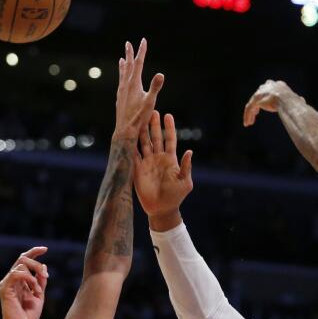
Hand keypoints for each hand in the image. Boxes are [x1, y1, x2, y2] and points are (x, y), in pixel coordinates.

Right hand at [0, 247, 47, 318]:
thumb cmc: (29, 314)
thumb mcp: (39, 295)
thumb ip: (41, 281)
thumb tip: (43, 266)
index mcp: (20, 280)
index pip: (24, 260)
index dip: (34, 252)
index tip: (45, 248)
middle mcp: (12, 279)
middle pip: (22, 259)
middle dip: (37, 264)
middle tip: (45, 276)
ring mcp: (8, 283)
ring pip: (21, 265)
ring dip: (35, 276)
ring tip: (38, 290)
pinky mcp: (5, 288)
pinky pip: (16, 274)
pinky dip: (29, 279)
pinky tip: (35, 289)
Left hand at [113, 39, 164, 142]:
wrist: (125, 130)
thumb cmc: (139, 117)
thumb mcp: (150, 102)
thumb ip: (155, 87)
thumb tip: (161, 74)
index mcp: (134, 83)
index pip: (138, 63)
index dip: (141, 51)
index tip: (143, 40)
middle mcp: (126, 85)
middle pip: (128, 65)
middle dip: (129, 54)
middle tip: (128, 43)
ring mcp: (121, 91)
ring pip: (122, 74)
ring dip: (123, 65)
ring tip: (122, 58)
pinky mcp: (120, 98)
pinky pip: (120, 82)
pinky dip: (121, 76)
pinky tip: (122, 80)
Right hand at [134, 111, 193, 228]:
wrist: (162, 209)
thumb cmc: (176, 196)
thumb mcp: (185, 182)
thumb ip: (186, 167)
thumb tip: (189, 152)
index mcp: (170, 159)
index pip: (170, 139)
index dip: (169, 127)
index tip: (168, 114)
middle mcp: (158, 158)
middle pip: (155, 137)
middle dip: (154, 124)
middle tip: (152, 109)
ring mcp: (147, 162)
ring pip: (143, 143)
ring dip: (142, 131)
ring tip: (139, 117)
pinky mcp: (137, 169)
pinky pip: (133, 155)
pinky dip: (130, 145)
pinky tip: (128, 135)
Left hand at [243, 79, 296, 126]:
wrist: (288, 101)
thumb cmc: (294, 102)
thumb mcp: (297, 100)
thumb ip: (298, 100)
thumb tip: (302, 101)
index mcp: (279, 85)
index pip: (270, 90)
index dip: (268, 99)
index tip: (266, 106)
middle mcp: (268, 86)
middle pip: (259, 95)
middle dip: (256, 105)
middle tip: (255, 114)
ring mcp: (261, 92)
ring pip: (253, 104)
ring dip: (250, 114)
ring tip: (249, 122)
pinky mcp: (256, 98)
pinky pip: (249, 108)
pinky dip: (247, 115)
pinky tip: (247, 123)